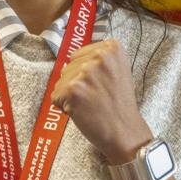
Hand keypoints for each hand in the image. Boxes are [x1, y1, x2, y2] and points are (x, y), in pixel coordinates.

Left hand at [51, 39, 152, 163]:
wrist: (125, 131)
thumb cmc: (119, 105)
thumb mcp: (117, 71)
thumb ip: (98, 60)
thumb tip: (70, 60)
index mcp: (111, 48)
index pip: (78, 55)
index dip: (84, 73)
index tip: (99, 85)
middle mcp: (99, 56)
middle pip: (68, 67)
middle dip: (76, 83)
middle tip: (95, 97)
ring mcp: (86, 72)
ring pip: (60, 82)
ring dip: (69, 95)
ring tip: (90, 104)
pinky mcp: (73, 89)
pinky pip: (56, 96)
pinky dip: (64, 107)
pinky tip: (82, 111)